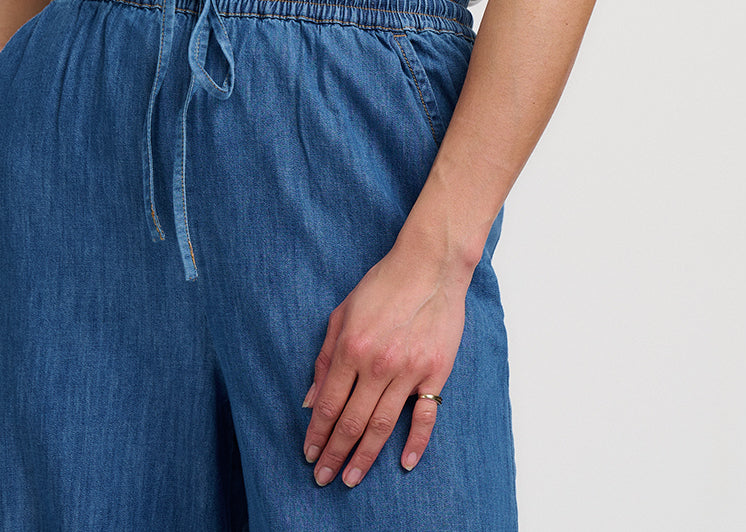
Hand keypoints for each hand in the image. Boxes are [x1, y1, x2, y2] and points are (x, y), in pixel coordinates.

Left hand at [301, 243, 468, 487]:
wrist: (429, 266)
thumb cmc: (382, 285)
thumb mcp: (342, 313)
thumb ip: (325, 357)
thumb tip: (310, 398)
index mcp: (351, 347)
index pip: (327, 403)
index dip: (316, 433)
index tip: (309, 454)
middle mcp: (378, 364)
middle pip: (352, 421)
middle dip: (334, 453)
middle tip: (323, 478)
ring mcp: (409, 371)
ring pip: (383, 425)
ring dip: (365, 456)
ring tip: (351, 478)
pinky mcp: (435, 373)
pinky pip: (426, 416)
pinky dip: (416, 443)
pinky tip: (403, 463)